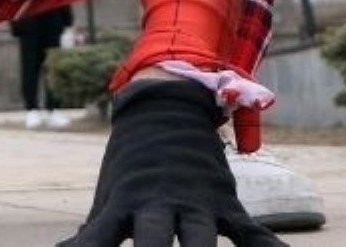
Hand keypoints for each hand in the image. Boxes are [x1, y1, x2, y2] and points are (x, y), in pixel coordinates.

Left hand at [57, 79, 284, 246]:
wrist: (166, 112)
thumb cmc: (132, 167)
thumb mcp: (110, 197)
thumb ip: (93, 233)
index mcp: (123, 205)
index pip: (100, 240)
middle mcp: (158, 204)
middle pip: (154, 240)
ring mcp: (195, 203)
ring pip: (201, 238)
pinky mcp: (227, 204)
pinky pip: (252, 233)